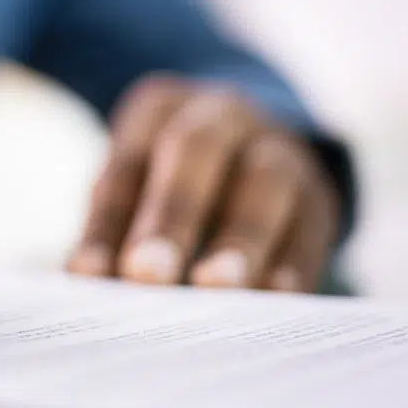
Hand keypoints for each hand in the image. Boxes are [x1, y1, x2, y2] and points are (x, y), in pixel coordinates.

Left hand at [66, 77, 340, 292]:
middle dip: (170, 214)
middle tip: (146, 274)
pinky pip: (310, 226)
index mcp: (160, 107)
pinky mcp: (319, 197)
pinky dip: (292, 264)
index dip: (107, 221)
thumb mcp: (131, 183)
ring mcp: (279, 149)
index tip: (88, 275)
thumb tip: (88, 285)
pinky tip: (272, 300)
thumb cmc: (164, 178)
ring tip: (214, 289)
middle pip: (196, 150)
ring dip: (239, 239)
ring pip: (266, 182)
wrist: (249, 149)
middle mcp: (223, 114)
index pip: (128, 161)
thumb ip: (111, 230)